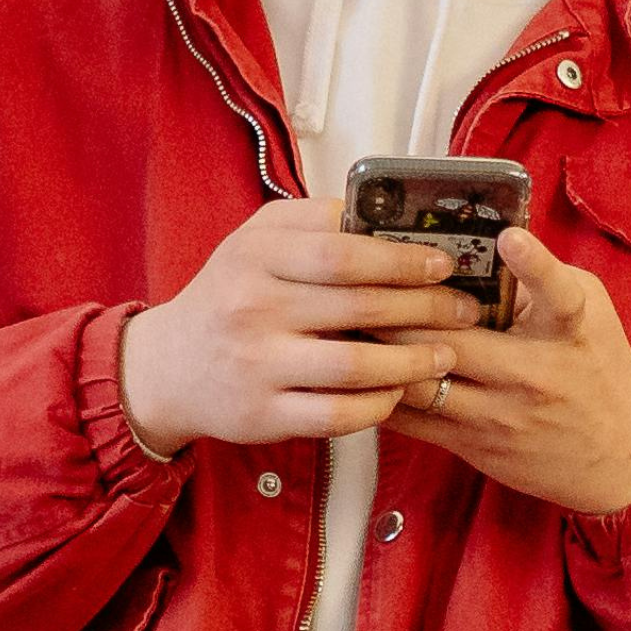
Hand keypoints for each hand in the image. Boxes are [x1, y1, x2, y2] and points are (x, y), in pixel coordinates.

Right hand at [121, 197, 480, 456]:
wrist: (168, 366)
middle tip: (463, 310)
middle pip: (359, 308)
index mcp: (256, 256)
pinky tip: (399, 392)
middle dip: (425, 309)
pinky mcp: (263, 415)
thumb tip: (389, 215)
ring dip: (412, 363)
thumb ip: (315, 222)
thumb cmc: (228, 296)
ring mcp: (257, 365)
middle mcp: (252, 308)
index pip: (342, 253)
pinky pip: (337, 415)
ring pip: (355, 368)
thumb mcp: (256, 241)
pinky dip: (378, 405)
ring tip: (444, 355)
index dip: (402, 259)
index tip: (442, 263)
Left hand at [385, 229, 630, 516]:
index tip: (510, 237)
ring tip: (343, 323)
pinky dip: (381, 392)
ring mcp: (499, 415)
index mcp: (568, 332)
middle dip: (402, 310)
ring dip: (379, 353)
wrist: (620, 456)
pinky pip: (412, 420)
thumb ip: (541, 283)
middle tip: (361, 280)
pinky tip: (357, 370)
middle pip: (453, 341)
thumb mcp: (589, 315)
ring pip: (421, 382)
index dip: (535, 264)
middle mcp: (533, 374)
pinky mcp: (474, 445)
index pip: (558, 295)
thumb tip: (483, 246)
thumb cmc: (600, 370)